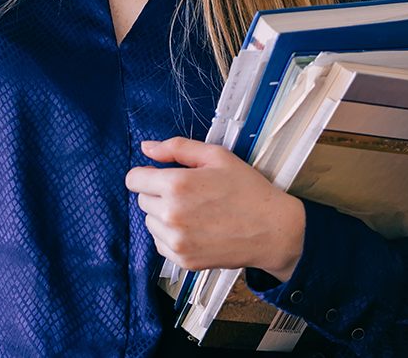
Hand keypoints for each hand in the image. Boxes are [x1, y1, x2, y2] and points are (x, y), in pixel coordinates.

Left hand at [124, 137, 305, 280]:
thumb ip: (176, 148)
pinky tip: (195, 229)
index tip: (161, 176)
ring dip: (164, 216)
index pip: (133, 179)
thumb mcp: (216, 156)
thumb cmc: (248, 190)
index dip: (147, 174)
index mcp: (177, 185)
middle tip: (188, 193)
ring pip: (150, 222)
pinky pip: (160, 244)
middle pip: (142, 200)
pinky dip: (172, 236)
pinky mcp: (184, 260)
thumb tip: (147, 148)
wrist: (274, 230)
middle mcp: (172, 215)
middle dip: (158, 193)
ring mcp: (177, 241)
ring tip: (194, 212)